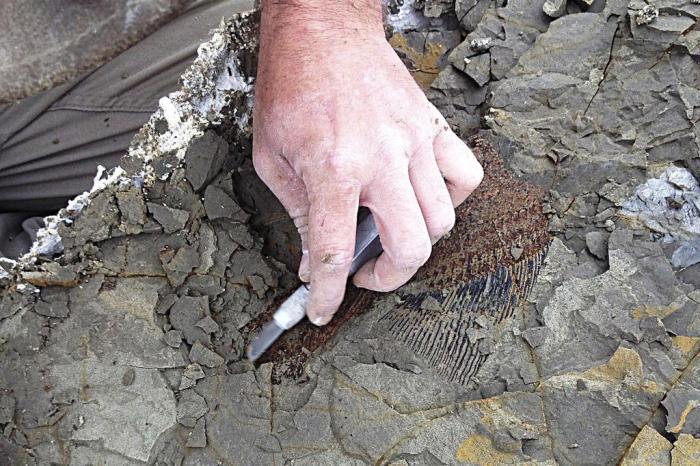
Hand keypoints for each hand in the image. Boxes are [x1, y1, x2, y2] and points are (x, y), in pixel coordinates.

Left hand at [252, 0, 482, 324]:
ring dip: (416, 242)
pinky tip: (423, 198)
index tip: (322, 309)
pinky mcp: (433, 127)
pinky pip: (465, 177)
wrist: (323, 30)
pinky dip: (450, 200)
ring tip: (390, 235)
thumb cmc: (292, 85)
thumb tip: (313, 258)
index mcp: (332, 168)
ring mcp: (414, 143)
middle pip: (411, 247)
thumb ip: (297, 212)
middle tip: (365, 274)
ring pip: (443, 219)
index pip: (335, 251)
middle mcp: (381, 159)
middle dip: (387, 277)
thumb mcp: (272, 156)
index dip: (326, 293)